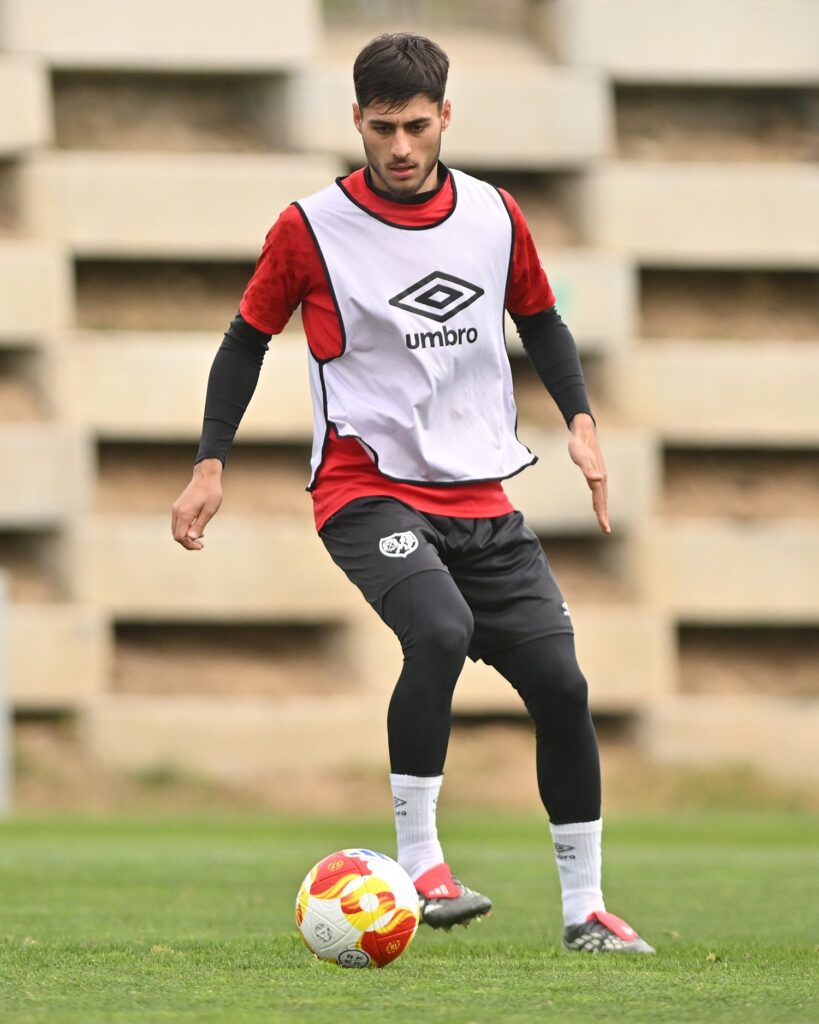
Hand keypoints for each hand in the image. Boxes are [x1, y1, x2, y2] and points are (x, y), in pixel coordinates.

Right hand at [171, 459, 222, 549]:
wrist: (205, 476)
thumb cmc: (211, 492)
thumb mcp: (210, 510)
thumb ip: (200, 525)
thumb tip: (191, 538)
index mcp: (184, 514)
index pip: (180, 536)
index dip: (189, 545)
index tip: (201, 546)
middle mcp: (177, 512)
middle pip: (176, 534)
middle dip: (187, 542)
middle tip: (201, 545)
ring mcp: (176, 508)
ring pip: (176, 529)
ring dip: (186, 536)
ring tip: (201, 538)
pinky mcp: (178, 506)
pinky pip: (178, 522)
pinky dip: (185, 529)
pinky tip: (196, 529)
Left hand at [567, 413, 609, 534]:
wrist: (584, 432)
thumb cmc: (579, 445)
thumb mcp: (580, 457)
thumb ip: (588, 470)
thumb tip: (596, 480)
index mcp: (599, 478)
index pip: (600, 501)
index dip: (601, 515)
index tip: (605, 528)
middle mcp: (602, 478)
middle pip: (603, 501)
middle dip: (604, 516)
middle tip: (606, 530)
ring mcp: (600, 476)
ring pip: (602, 497)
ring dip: (603, 509)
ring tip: (603, 521)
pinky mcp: (597, 473)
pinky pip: (599, 491)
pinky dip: (599, 500)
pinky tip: (597, 504)